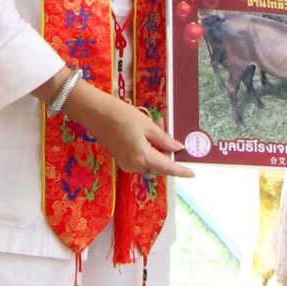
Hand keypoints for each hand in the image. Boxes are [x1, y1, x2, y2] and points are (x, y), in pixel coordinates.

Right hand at [61, 81, 193, 179]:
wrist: (94, 112)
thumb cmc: (121, 115)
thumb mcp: (147, 125)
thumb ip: (164, 140)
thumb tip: (178, 148)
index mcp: (143, 157)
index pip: (167, 168)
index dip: (180, 171)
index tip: (192, 173)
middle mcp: (135, 165)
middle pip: (159, 166)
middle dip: (166, 151)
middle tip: (165, 127)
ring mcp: (126, 164)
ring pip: (150, 161)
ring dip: (157, 149)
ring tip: (155, 126)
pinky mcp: (121, 159)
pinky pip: (141, 158)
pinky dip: (147, 149)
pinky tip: (145, 133)